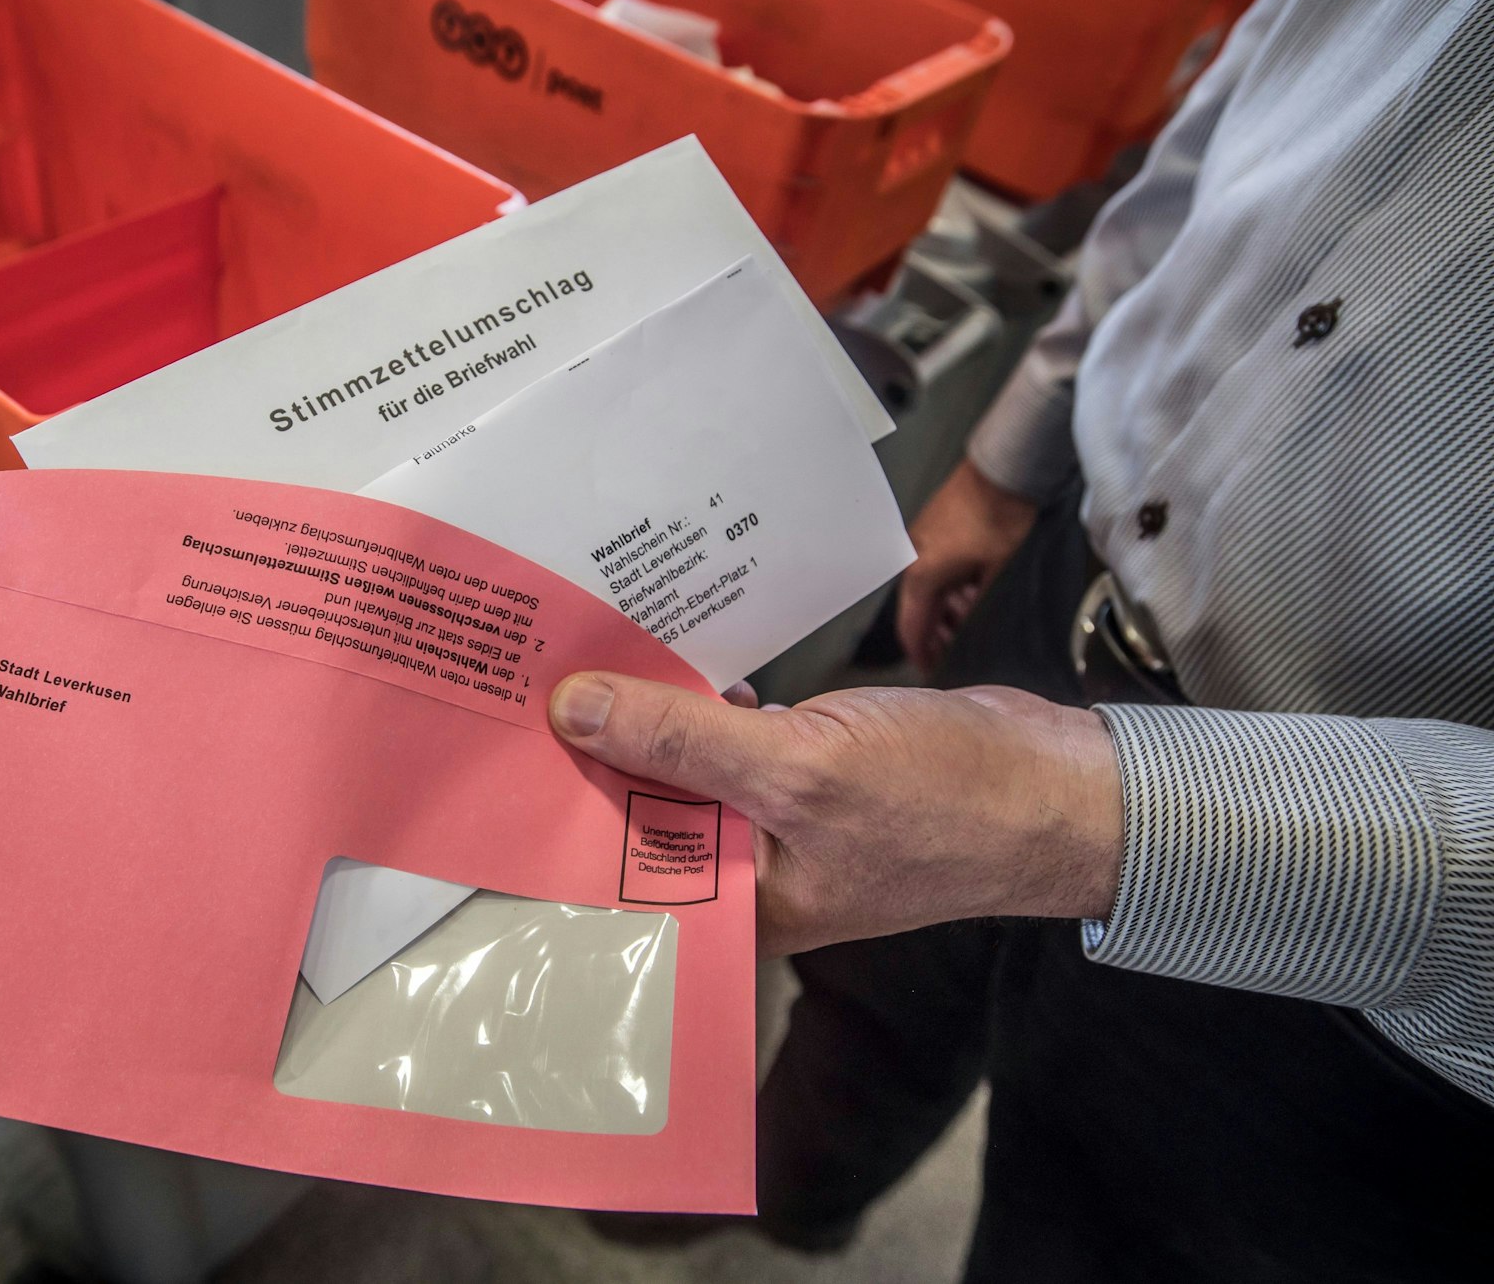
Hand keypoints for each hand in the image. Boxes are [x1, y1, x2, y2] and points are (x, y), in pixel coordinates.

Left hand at [549, 673, 1123, 956]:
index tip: (500, 747)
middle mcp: (747, 873)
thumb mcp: (800, 770)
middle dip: (593, 749)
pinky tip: (670, 649)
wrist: (1060, 782)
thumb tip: (577, 710)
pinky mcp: (804, 772)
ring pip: (684, 764)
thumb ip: (683, 740)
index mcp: (737, 910)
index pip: (617, 867)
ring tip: (575, 651)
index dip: (559, 807)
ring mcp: (778, 821)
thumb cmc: (949, 801)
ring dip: (647, 712)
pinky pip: (730, 734)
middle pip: (641, 809)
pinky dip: (705, 697)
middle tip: (520, 677)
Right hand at [897, 460, 1038, 673]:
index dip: (921, 654)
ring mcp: (922, 540)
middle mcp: (913, 557)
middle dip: (936, 633)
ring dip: (944, 609)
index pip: (911, 626)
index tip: (930, 669)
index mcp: (921, 573)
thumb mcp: (995, 576)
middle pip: (918, 608)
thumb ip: (977, 611)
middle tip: (953, 653)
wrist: (1007, 469)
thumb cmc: (1001, 514)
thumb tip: (969, 634)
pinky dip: (948, 586)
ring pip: (928, 588)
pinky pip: (935, 568)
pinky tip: (971, 593)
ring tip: (968, 624)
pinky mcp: (936, 527)